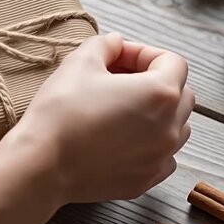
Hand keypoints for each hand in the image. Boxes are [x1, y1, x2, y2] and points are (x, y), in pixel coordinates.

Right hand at [8, 32, 193, 204]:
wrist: (42, 164)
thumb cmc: (60, 111)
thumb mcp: (79, 62)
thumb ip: (105, 44)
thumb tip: (115, 43)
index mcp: (160, 93)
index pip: (171, 61)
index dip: (142, 53)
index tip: (116, 57)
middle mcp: (170, 127)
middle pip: (181, 93)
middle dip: (154, 81)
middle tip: (118, 80)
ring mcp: (161, 157)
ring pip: (177, 126)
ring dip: (158, 113)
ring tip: (123, 110)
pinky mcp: (146, 180)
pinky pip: (164, 156)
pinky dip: (151, 143)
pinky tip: (122, 139)